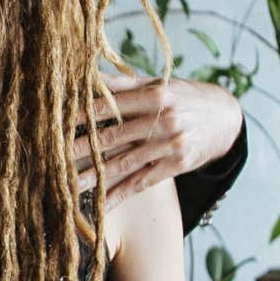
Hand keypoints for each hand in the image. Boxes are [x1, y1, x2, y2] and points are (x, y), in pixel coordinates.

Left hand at [73, 77, 242, 208]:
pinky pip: (142, 182)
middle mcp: (163, 120)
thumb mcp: (159, 84)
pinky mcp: (176, 166)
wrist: (226, 119)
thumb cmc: (185, 97)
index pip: (109, 106)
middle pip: (113, 136)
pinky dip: (120, 195)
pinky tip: (101, 205)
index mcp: (155, 95)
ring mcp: (170, 145)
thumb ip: (124, 84)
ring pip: (124, 163)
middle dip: (81, 148)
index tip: (56, 122)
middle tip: (53, 158)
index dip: (81, 115)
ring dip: (95, 176)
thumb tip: (89, 74)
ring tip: (69, 185)